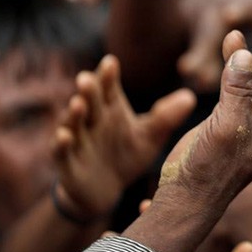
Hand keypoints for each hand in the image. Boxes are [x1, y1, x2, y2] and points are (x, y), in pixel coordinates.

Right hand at [52, 55, 195, 218]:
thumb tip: (190, 96)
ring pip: (73, 124)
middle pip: (89, 102)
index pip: (108, 88)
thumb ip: (166, 118)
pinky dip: (61, 144)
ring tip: (77, 103)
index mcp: (110, 109)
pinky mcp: (68, 164)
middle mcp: (92, 120)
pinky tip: (64, 135)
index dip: (108, 76)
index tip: (111, 61)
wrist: (105, 190)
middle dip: (88, 90)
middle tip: (87, 78)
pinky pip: (61, 152)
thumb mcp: (150, 136)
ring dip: (73, 114)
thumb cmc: (127, 156)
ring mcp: (78, 141)